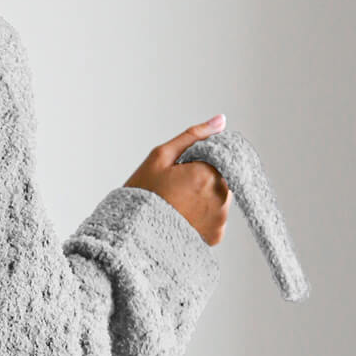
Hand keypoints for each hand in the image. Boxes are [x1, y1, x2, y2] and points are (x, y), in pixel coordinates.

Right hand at [126, 117, 231, 245]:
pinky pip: (217, 217)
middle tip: (177, 186)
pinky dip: (205, 214)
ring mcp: (220, 219)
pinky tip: (184, 216)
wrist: (131, 235)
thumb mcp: (161, 157)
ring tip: (179, 202)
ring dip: (207, 194)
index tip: (186, 166)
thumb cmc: (142, 195)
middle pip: (223, 175)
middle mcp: (220, 197)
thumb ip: (194, 136)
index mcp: (208, 174)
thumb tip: (221, 120)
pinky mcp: (216, 235)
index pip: (222, 155)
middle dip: (206, 176)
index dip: (203, 158)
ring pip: (221, 195)